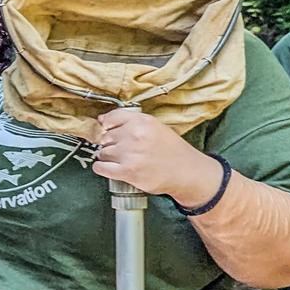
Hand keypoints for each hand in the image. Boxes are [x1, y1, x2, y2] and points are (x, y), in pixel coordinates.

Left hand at [90, 107, 221, 202]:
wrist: (188, 172)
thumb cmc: (172, 150)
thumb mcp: (156, 127)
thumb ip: (130, 121)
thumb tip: (101, 120)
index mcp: (143, 122)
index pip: (111, 118)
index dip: (108, 126)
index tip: (109, 131)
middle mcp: (135, 135)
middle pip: (105, 137)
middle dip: (111, 144)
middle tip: (124, 150)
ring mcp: (130, 154)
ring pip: (102, 152)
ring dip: (108, 157)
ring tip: (124, 160)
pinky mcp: (127, 171)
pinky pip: (101, 168)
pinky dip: (102, 168)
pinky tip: (110, 168)